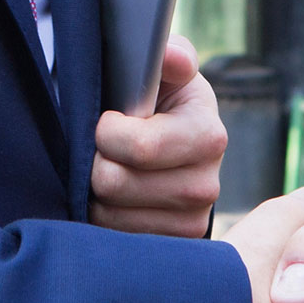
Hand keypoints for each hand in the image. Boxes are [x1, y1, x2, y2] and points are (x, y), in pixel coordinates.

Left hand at [91, 35, 226, 237]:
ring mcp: (192, 221)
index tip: (105, 120)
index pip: (142, 147)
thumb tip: (173, 56)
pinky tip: (112, 199)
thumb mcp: (166, 72)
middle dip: (94, 162)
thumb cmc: (159, 101)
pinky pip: (114, 240)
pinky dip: (101, 218)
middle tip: (100, 149)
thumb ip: (171, 57)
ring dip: (93, 192)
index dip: (107, 133)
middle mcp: (208, 185)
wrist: (167, 144)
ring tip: (107, 170)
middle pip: (116, 184)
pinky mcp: (171, 246)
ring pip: (109, 216)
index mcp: (210, 136)